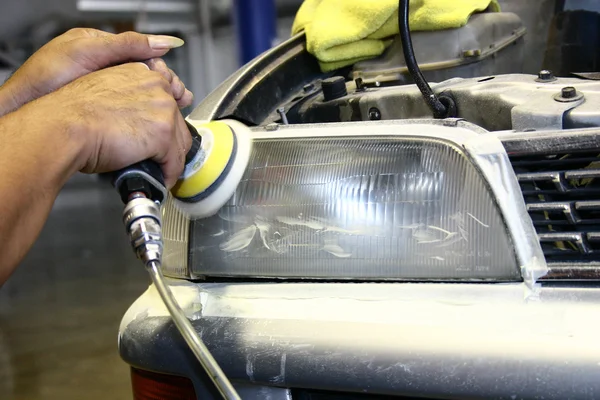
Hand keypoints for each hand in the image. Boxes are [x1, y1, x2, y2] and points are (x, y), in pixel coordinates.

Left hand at [0, 28, 192, 113]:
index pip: (145, 60)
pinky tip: (154, 126)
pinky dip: (146, 121)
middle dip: (168, 93)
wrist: (26, 106)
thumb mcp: (90, 49)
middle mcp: (108, 73)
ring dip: (161, 109)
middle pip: (149, 82)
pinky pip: (131, 116)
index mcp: (106, 52)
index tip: (176, 87)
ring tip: (174, 115)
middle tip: (181, 101)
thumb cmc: (47, 76)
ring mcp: (106, 94)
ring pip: (143, 101)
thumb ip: (128, 45)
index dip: (164, 73)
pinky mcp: (102, 114)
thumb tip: (164, 42)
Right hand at [30, 62, 191, 187]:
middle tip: (160, 159)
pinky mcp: (163, 134)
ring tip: (159, 171)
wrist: (65, 126)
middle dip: (170, 143)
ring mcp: (163, 110)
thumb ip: (127, 98)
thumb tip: (136, 118)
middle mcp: (158, 87)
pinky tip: (160, 181)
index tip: (160, 136)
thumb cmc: (73, 113)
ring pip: (180, 143)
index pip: (167, 100)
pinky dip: (169, 175)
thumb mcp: (104, 91)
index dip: (164, 122)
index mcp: (142, 73)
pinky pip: (175, 162)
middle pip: (178, 121)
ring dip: (171, 160)